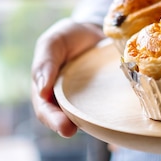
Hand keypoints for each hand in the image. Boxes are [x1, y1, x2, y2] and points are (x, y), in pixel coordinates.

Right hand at [31, 18, 104, 137]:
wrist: (93, 31)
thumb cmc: (68, 37)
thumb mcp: (52, 43)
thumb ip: (45, 62)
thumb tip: (41, 90)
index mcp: (46, 91)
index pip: (45, 111)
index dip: (52, 120)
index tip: (62, 125)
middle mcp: (65, 101)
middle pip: (64, 120)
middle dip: (66, 126)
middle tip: (71, 129)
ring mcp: (85, 102)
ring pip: (86, 119)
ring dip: (90, 124)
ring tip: (97, 126)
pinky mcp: (104, 100)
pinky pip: (106, 111)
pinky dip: (110, 117)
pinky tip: (119, 120)